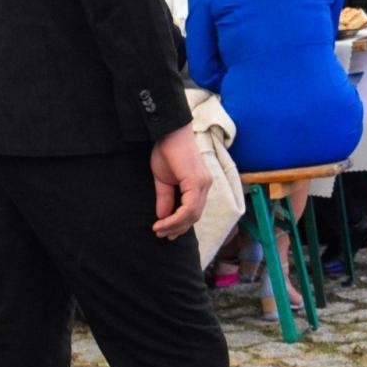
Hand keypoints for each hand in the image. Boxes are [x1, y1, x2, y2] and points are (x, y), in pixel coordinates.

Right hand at [150, 125, 211, 239]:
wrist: (169, 131)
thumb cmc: (167, 151)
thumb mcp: (163, 180)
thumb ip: (166, 198)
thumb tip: (163, 217)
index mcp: (200, 185)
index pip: (193, 211)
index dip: (179, 224)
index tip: (164, 232)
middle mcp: (205, 185)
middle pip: (194, 216)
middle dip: (177, 228)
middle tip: (162, 235)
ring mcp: (203, 183)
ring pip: (193, 214)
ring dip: (175, 225)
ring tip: (160, 230)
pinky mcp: (196, 181)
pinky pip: (189, 207)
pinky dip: (176, 218)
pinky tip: (163, 222)